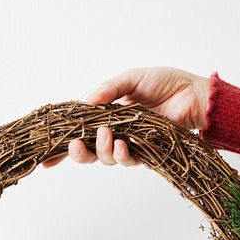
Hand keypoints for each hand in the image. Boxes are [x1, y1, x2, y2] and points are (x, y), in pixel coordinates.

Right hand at [42, 66, 209, 168]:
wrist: (193, 94)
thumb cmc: (165, 82)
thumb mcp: (131, 78)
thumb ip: (107, 90)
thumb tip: (84, 102)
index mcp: (106, 114)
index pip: (79, 131)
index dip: (62, 147)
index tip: (46, 160)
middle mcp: (115, 131)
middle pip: (87, 151)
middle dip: (76, 153)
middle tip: (74, 146)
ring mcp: (130, 143)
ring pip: (105, 158)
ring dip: (100, 150)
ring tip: (105, 136)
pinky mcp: (146, 153)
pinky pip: (128, 160)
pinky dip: (121, 155)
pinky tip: (121, 146)